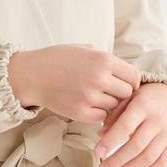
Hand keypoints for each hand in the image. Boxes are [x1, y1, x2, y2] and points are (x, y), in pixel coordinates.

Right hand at [8, 45, 140, 123]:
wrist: (32, 75)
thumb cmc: (58, 59)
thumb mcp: (85, 49)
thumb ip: (107, 60)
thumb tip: (126, 74)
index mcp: (103, 60)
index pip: (134, 76)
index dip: (132, 81)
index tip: (125, 84)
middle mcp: (99, 78)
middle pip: (127, 93)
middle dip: (120, 93)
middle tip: (108, 91)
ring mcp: (90, 97)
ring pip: (114, 106)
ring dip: (108, 103)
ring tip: (93, 95)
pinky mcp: (80, 113)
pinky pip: (101, 116)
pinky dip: (97, 112)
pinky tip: (86, 103)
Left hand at [95, 82, 166, 166]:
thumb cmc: (149, 98)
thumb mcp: (130, 98)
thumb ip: (115, 115)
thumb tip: (101, 134)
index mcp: (143, 106)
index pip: (125, 126)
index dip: (110, 141)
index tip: (98, 152)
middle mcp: (158, 120)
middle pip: (136, 146)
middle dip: (117, 160)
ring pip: (149, 157)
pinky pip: (164, 162)